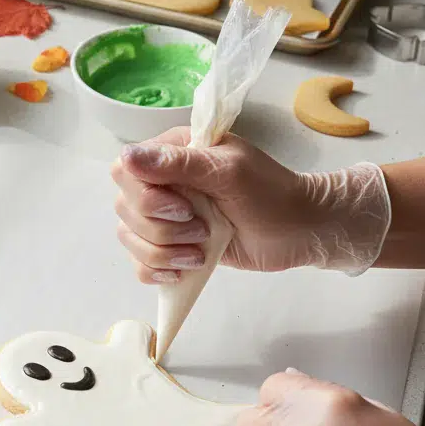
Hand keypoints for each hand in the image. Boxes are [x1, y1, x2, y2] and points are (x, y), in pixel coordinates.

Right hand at [111, 128, 389, 282]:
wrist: (299, 231)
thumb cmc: (270, 194)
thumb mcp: (229, 171)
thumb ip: (178, 164)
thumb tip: (126, 155)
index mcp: (172, 153)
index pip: (124, 171)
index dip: (145, 196)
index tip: (183, 208)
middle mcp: (162, 183)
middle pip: (125, 208)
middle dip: (161, 229)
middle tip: (202, 230)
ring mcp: (164, 217)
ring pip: (129, 238)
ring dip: (163, 253)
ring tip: (200, 253)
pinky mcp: (171, 247)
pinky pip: (140, 263)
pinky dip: (157, 271)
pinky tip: (184, 270)